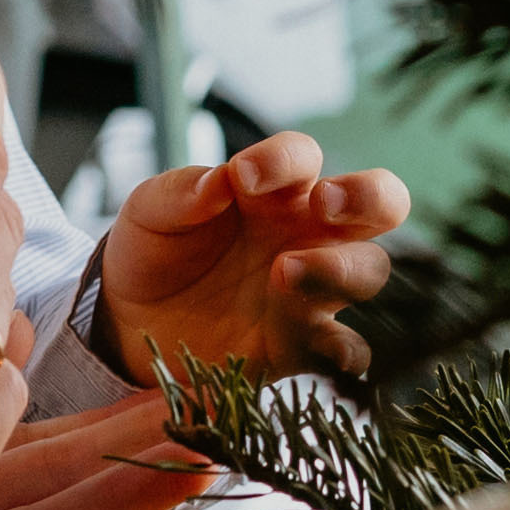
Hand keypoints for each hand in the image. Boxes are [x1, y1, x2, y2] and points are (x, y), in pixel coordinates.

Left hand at [98, 131, 407, 388]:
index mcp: (273, 190)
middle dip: (367, 196)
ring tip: (283, 271)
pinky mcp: (301, 344)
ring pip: (369, 269)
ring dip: (340, 268)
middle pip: (379, 202)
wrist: (130, 320)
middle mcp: (306, 233)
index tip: (244, 177)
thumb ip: (181, 192)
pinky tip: (326, 353)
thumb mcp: (150, 211)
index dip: (283, 159)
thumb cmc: (153, 250)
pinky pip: (347, 349)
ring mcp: (311, 288)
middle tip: (324, 204)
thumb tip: (220, 180)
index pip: (303, 156)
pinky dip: (347, 352)